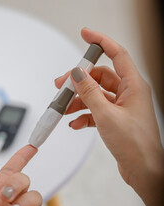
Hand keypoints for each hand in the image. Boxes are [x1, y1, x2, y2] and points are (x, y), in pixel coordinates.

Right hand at [55, 28, 163, 205]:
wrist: (143, 171)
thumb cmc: (135, 145)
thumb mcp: (106, 115)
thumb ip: (89, 92)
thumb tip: (77, 73)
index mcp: (133, 86)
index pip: (116, 54)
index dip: (100, 42)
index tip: (85, 34)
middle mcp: (128, 93)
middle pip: (99, 76)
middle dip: (79, 80)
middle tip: (61, 85)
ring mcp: (121, 106)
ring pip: (95, 94)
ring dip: (78, 100)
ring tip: (64, 108)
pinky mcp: (114, 119)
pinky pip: (95, 109)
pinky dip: (83, 114)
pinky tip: (74, 122)